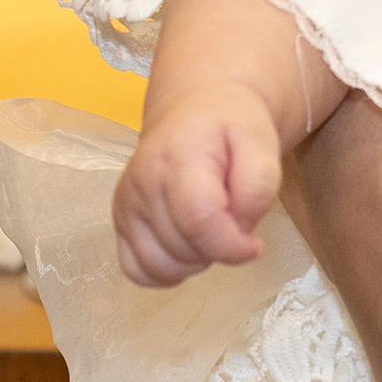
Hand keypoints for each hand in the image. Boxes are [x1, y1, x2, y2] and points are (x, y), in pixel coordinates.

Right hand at [114, 81, 280, 285]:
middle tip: (232, 221)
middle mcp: (142, 181)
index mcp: (178, 156)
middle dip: (218, 249)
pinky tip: (187, 247)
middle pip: (182, 248)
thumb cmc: (230, 126)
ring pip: (160, 266)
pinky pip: (137, 271)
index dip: (231, 245)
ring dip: (194, 261)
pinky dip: (167, 272)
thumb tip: (238, 228)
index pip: (198, 220)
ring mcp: (125, 204)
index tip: (254, 244)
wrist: (195, 110)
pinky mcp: (119, 222)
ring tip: (210, 230)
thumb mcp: (262, 142)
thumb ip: (259, 186)